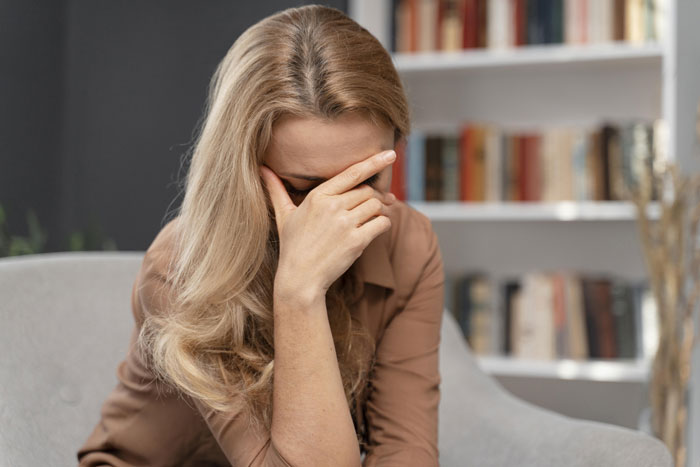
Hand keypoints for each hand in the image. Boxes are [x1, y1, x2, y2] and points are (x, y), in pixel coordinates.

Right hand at [260, 150, 396, 299]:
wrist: (300, 279)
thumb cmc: (292, 247)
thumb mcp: (283, 216)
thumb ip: (276, 190)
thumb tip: (262, 169)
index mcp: (317, 197)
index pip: (352, 173)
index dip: (373, 162)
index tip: (389, 154)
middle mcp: (332, 207)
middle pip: (367, 191)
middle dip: (373, 197)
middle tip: (371, 207)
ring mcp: (345, 224)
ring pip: (376, 205)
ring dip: (378, 211)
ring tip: (368, 220)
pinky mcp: (356, 242)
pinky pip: (381, 223)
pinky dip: (382, 224)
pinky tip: (374, 230)